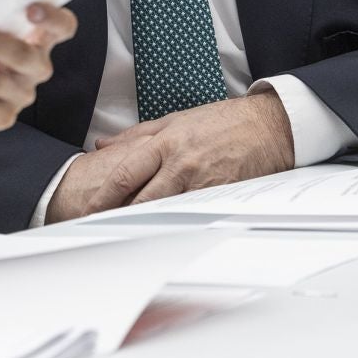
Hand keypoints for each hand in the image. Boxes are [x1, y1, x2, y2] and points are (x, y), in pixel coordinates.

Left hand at [45, 93, 294, 221]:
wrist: (267, 125)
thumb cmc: (221, 121)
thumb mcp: (174, 120)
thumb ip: (136, 135)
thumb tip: (103, 145)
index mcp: (165, 143)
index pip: (125, 174)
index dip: (104, 196)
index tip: (90, 210)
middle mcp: (181, 164)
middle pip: (143, 199)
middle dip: (121, 217)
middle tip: (102, 231)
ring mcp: (202, 182)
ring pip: (166, 211)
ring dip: (147, 224)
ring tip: (128, 237)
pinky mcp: (221, 195)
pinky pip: (192, 214)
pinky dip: (177, 224)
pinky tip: (165, 233)